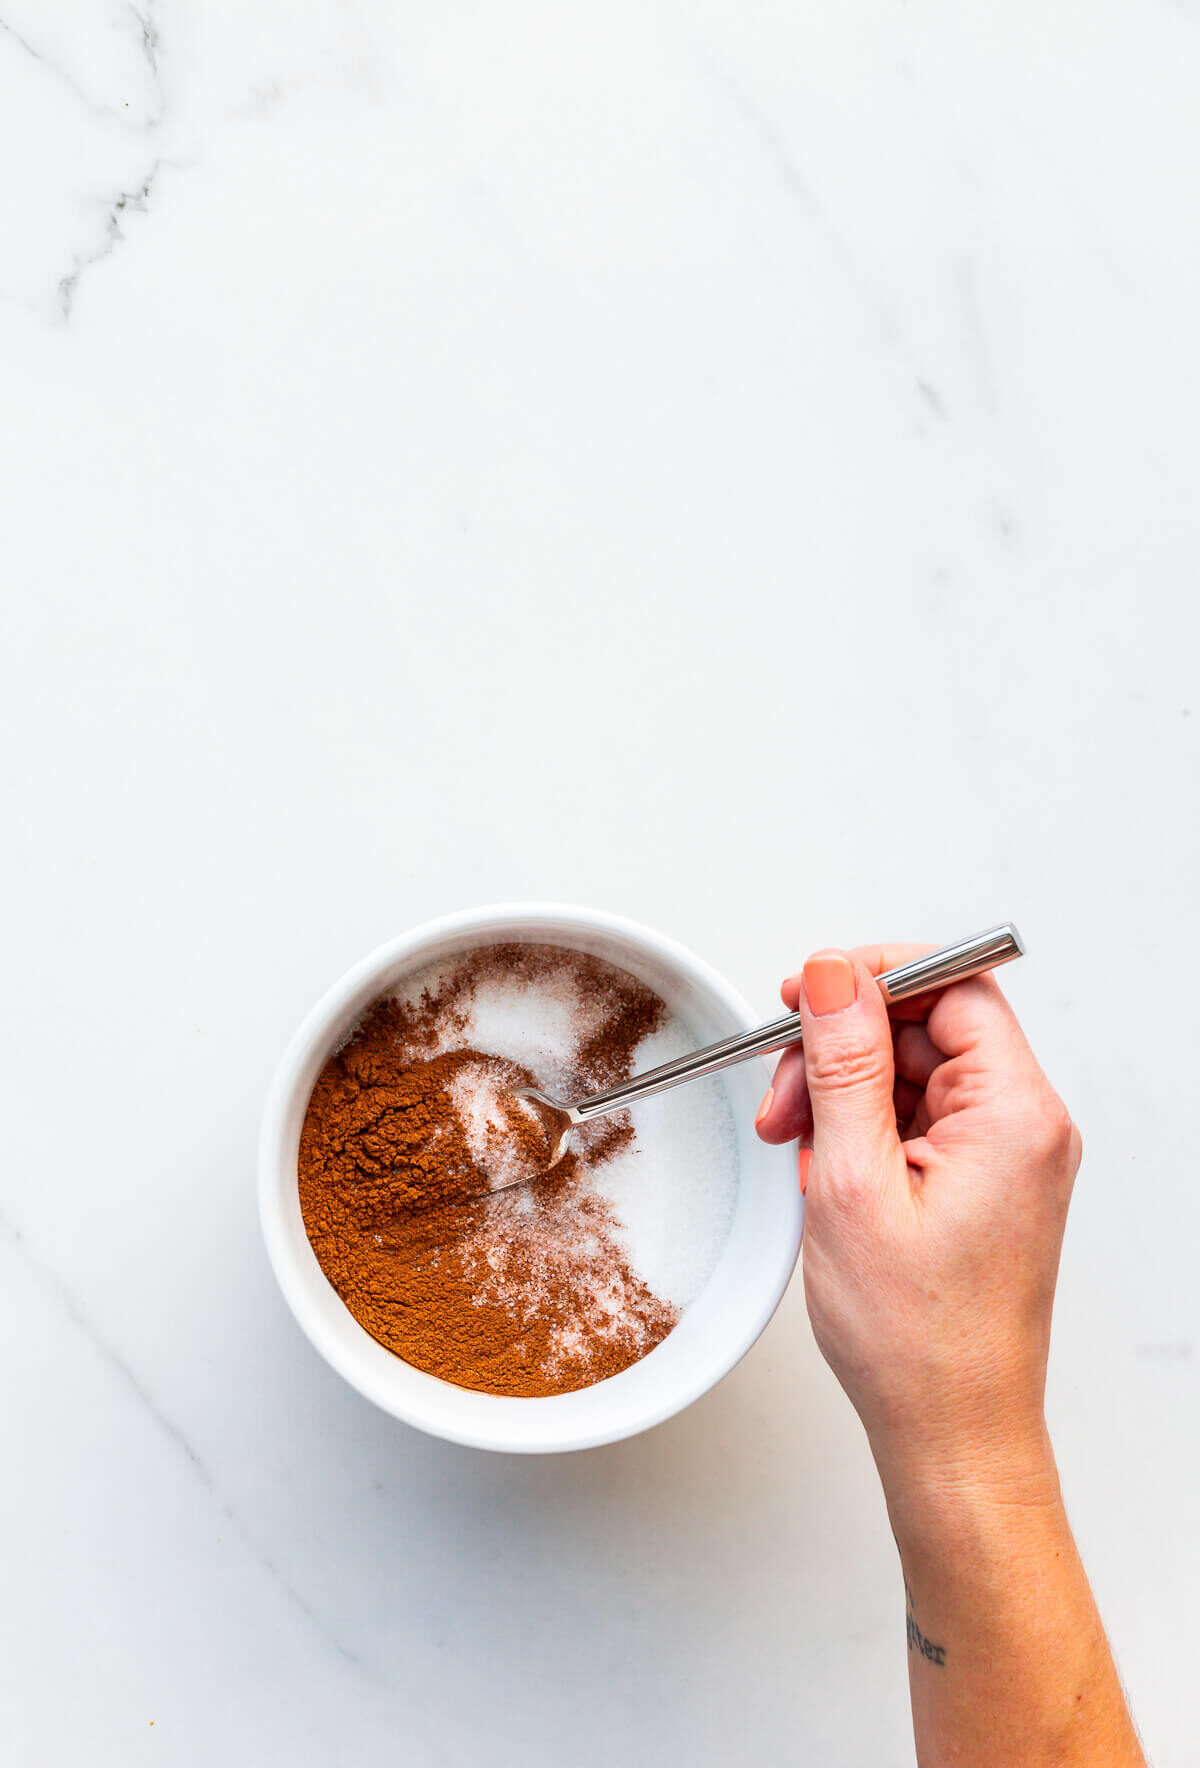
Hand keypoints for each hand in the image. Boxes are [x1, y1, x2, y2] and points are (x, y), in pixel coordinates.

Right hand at [754, 945, 1081, 1497]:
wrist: (949, 1432)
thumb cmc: (917, 1338)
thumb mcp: (853, 1181)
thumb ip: (842, 1064)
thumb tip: (834, 976)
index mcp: (1016, 1114)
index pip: (954, 986)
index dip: (875, 977)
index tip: (808, 993)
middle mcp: (1025, 1127)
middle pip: (924, 1029)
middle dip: (839, 1051)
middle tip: (782, 1094)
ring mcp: (1005, 1157)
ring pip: (910, 1075)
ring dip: (840, 1097)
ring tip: (795, 1147)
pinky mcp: (981, 1184)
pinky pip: (915, 1121)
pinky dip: (859, 1136)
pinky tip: (825, 1175)